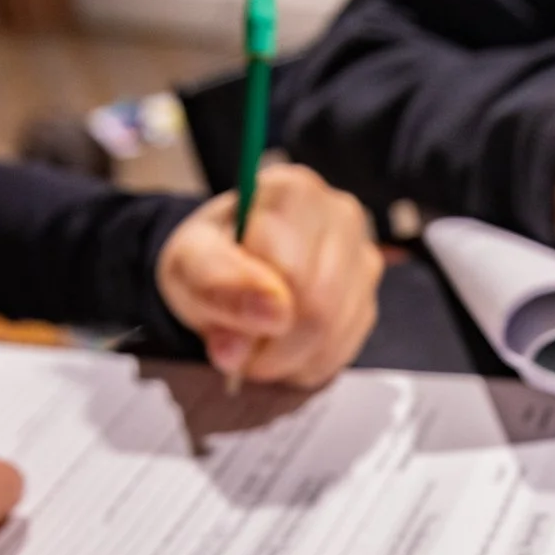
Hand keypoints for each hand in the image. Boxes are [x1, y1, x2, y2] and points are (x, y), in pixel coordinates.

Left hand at [158, 163, 380, 389]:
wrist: (225, 274)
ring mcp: (362, 258)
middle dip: (272, 343)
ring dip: (287, 358)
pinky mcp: (367, 299)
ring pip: (334, 331)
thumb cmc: (208, 260)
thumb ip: (218, 284)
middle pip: (320, 304)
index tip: (224, 319)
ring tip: (257, 346)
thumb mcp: (187, 264)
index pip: (289, 270)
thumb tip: (272, 316)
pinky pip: (342, 350)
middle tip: (238, 347)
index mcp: (292, 191)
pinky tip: (282, 347)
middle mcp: (340, 216)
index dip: (253, 310)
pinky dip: (304, 364)